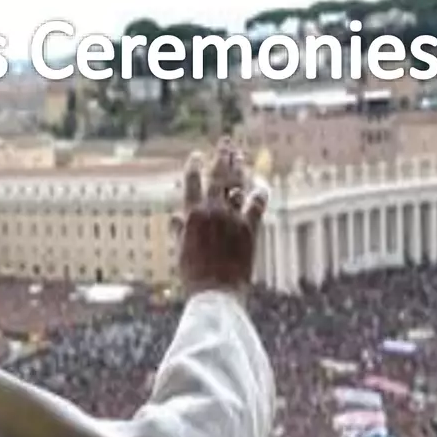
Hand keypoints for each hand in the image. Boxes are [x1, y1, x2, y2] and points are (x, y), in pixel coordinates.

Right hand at [171, 137, 268, 294]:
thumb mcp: (181, 252)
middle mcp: (212, 212)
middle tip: (226, 142)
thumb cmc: (194, 276)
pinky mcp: (249, 229)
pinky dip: (260, 191)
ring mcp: (232, 218)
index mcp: (191, 215)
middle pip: (218, 176)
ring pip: (237, 184)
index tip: (196, 155)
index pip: (192, 181)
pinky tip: (261, 182)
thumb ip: (179, 232)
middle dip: (222, 157)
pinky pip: (257, 203)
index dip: (194, 165)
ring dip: (239, 167)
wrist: (216, 293)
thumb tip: (174, 218)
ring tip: (240, 155)